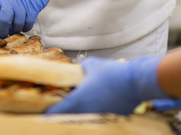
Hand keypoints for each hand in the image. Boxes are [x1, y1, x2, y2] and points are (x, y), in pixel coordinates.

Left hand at [0, 0, 62, 38]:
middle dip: (2, 32)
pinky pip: (28, 22)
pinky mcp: (34, 5)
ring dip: (15, 30)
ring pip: (17, 23)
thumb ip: (0, 1)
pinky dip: (25, 27)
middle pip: (3, 21)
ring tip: (15, 30)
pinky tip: (24, 26)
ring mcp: (23, 1)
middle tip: (3, 35)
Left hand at [47, 56, 167, 114]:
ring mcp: (101, 115)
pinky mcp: (114, 116)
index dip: (50, 112)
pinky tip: (105, 98)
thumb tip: (81, 68)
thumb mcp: (92, 64)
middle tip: (65, 105)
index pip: (58, 111)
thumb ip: (83, 67)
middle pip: (72, 115)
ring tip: (87, 100)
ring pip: (87, 115)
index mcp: (79, 100)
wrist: (135, 82)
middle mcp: (88, 111)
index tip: (45, 113)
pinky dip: (100, 108)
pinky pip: (102, 113)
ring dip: (85, 109)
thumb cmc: (112, 73)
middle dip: (68, 110)